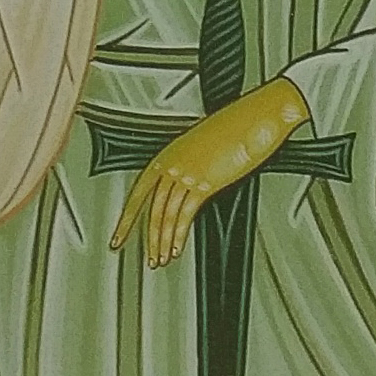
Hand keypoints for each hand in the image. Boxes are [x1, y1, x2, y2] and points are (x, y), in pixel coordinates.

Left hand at [113, 78, 308, 269]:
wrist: (255, 116)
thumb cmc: (237, 125)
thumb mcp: (204, 145)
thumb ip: (190, 164)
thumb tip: (188, 182)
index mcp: (169, 153)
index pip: (138, 190)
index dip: (127, 216)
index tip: (120, 232)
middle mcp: (173, 163)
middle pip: (150, 207)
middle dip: (145, 236)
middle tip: (144, 255)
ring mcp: (188, 173)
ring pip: (165, 214)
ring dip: (162, 241)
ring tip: (161, 259)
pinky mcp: (205, 182)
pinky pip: (185, 214)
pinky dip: (178, 235)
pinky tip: (177, 248)